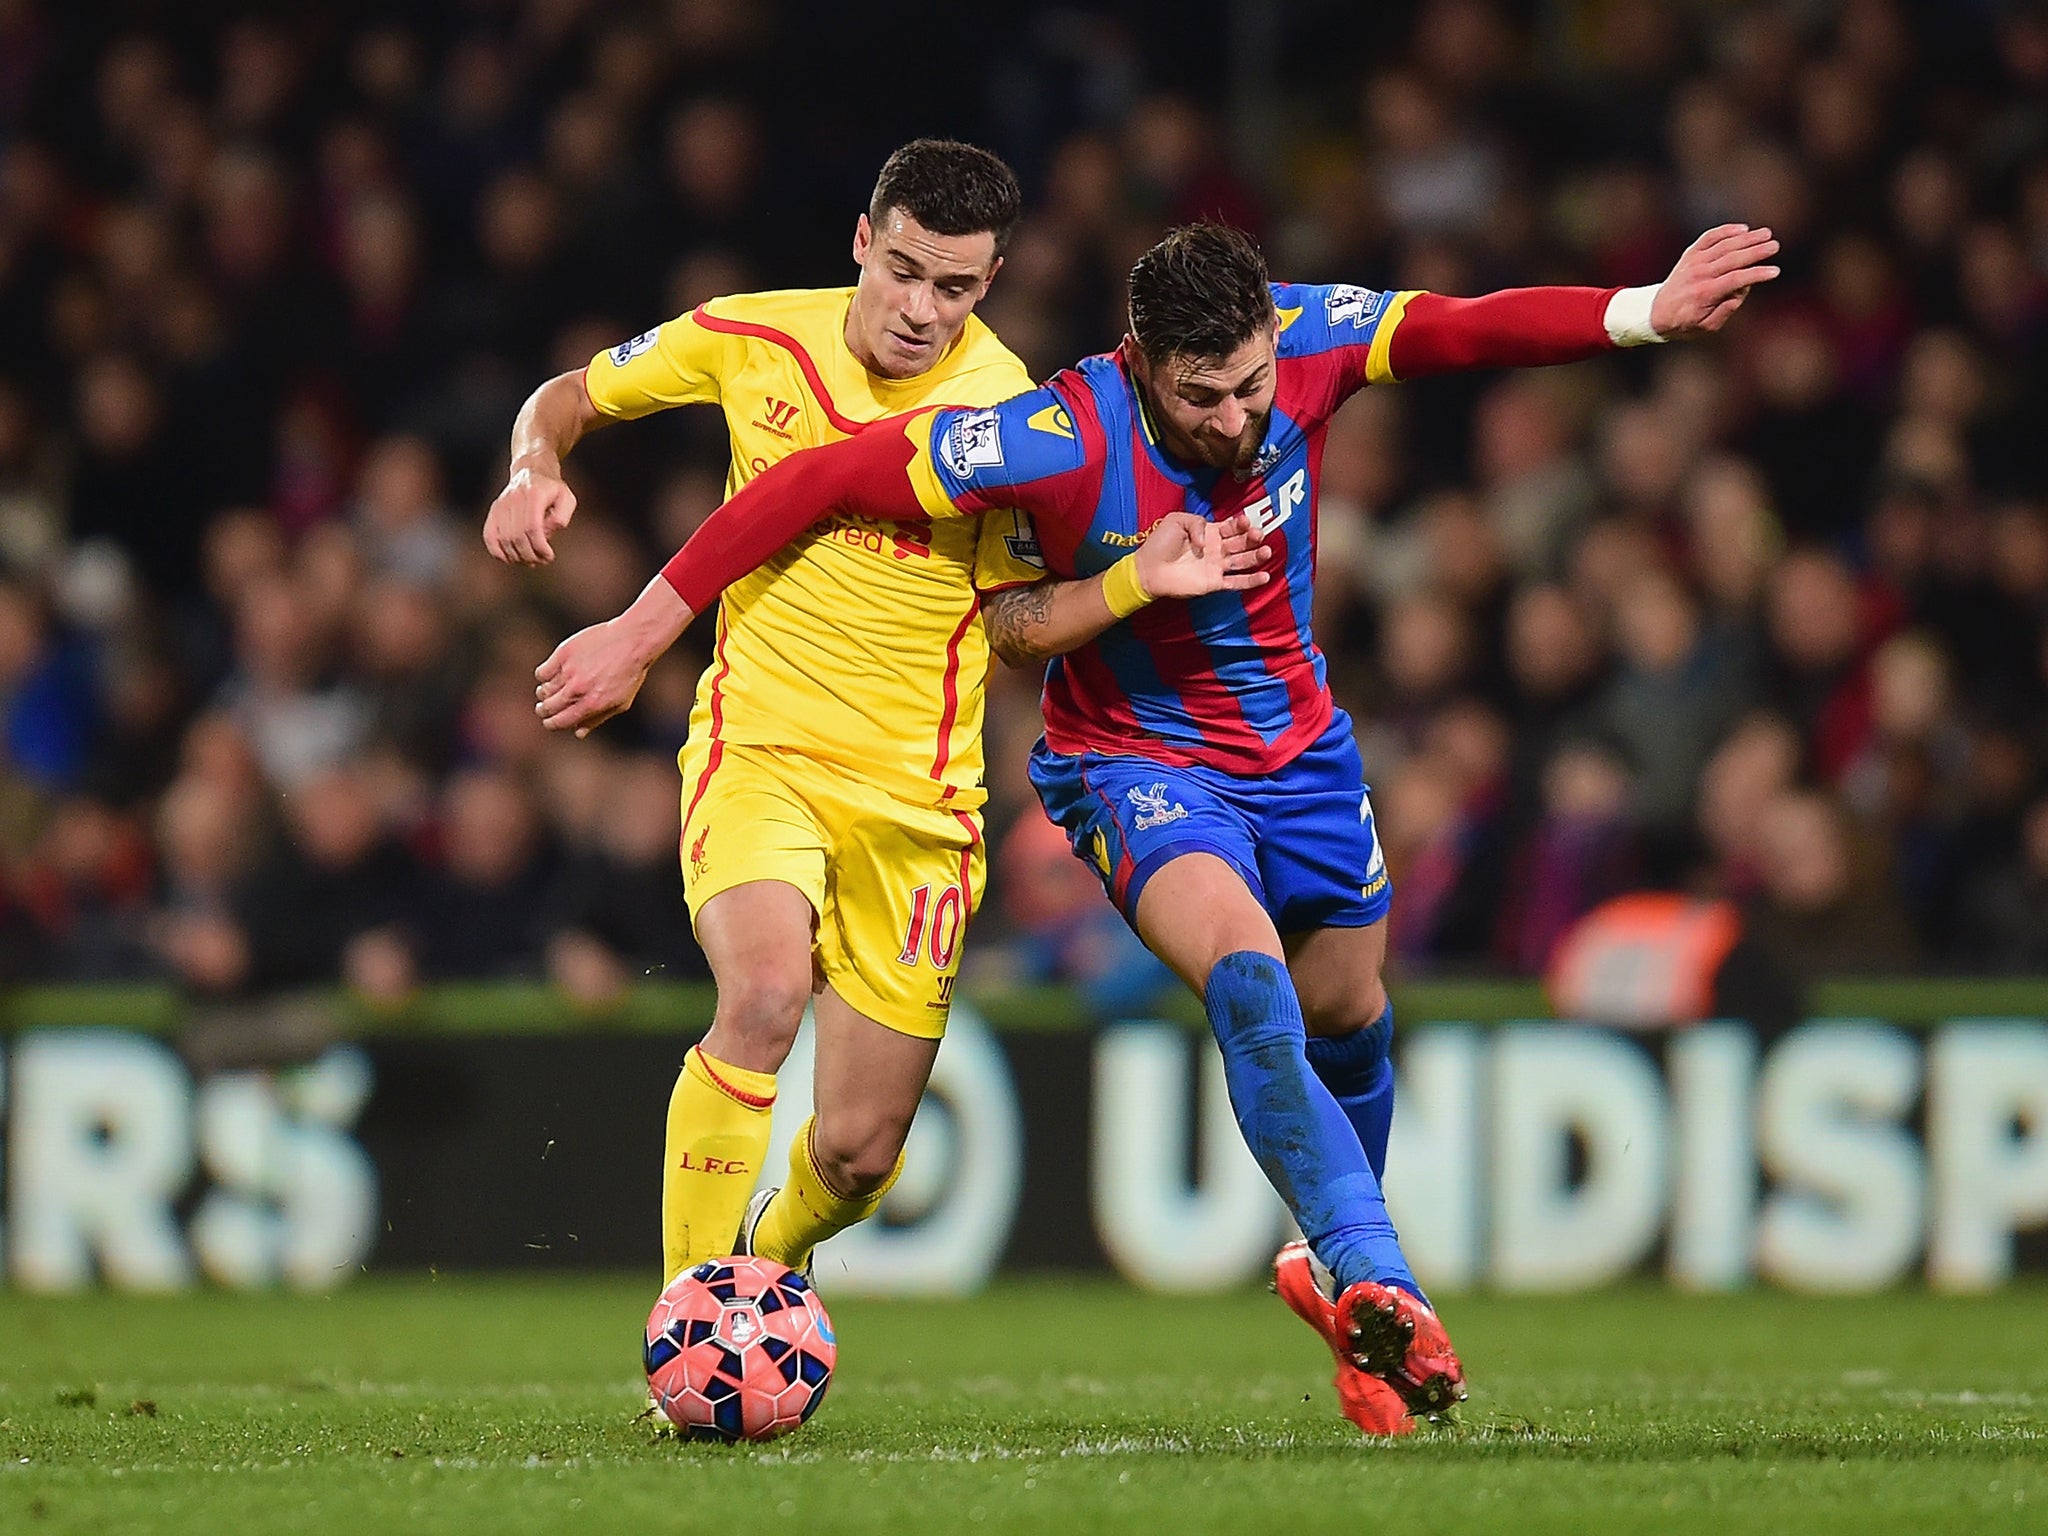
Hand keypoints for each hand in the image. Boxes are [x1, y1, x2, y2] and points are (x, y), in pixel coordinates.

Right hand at [485, 464, 577, 564]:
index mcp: (534, 495)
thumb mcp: (566, 498)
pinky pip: (489, 535)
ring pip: (503, 539)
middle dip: (530, 555)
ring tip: (529, 561)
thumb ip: (562, 516)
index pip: (533, 528)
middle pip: (517, 536)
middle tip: (541, 561)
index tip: (549, 556)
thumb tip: (547, 532)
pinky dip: (496, 551)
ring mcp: (501, 505)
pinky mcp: (494, 510)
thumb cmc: (551, 488)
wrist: (531, 470)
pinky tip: (508, 559)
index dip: (540, 547)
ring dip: (516, 556)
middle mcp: (514, 499)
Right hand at [534, 619, 657, 737]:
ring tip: (550, 690)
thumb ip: (597, 719)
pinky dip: (544, 676)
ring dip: (545, 693)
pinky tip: (553, 674)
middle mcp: (577, 690)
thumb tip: (577, 733)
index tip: (549, 721)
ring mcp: (569, 671)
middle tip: (544, 707)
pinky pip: (542, 672)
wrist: (632, 642)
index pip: (558, 722)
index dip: (551, 724)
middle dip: (544, 710)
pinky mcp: (563, 654)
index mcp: (591, 705)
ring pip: (544, 690)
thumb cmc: (629, 674)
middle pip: (547, 707)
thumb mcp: (620, 703)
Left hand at [1134, 511, 1272, 598]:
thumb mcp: (1177, 520)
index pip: (1233, 527)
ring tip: (1267, 552)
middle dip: (1253, 537)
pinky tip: (1265, 576)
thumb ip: (1197, 523)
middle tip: (1259, 535)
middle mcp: (1217, 549)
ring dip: (1257, 556)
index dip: (1242, 523)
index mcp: (1210, 532)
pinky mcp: (1214, 583)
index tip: (1247, 521)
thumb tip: (1208, 541)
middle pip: (1242, 542)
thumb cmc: (1160, 543)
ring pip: (1243, 561)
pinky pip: (1236, 582)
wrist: (1149, 568)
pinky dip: (1251, 581)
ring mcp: (1217, 566)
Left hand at [1651, 224, 1781, 337]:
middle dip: (1755, 251)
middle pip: (1732, 259)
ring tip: (1766, 233)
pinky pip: (1708, 238)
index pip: (1735, 280)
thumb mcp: (1707, 326)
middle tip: (1774, 246)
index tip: (1774, 272)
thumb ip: (1726, 309)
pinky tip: (1742, 228)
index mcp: (1705, 293)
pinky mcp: (1690, 254)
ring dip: (1746, 238)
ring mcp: (1694, 262)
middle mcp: (1699, 274)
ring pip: (1723, 245)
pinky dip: (1725, 231)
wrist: (1655, 313)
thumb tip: (1743, 289)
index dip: (1756, 275)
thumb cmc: (1684, 323)